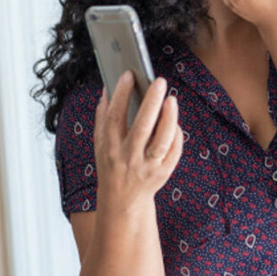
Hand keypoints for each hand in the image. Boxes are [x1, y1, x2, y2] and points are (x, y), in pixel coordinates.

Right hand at [94, 71, 182, 212]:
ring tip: (171, 99)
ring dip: (168, 119)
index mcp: (109, 147)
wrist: (121, 201)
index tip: (129, 74)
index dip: (121, 94)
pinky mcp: (163, 173)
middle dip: (151, 103)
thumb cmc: (111, 165)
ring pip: (161, 142)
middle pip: (142, 128)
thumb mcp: (100, 144)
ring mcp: (147, 167)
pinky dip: (176, 135)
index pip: (115, 117)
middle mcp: (128, 157)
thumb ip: (102, 117)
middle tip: (159, 81)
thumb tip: (107, 89)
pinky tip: (175, 121)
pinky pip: (173, 152)